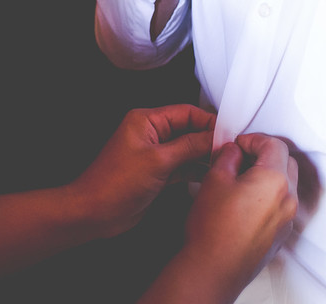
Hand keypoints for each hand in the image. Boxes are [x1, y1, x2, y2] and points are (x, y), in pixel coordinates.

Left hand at [68, 105, 214, 238]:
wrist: (95, 213)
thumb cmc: (114, 184)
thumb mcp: (158, 161)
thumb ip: (188, 147)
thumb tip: (213, 136)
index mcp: (146, 121)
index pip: (185, 112)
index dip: (208, 121)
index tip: (228, 131)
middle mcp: (150, 134)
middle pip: (188, 129)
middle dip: (208, 138)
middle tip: (229, 148)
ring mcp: (154, 154)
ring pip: (186, 149)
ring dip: (203, 155)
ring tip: (224, 162)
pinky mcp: (156, 173)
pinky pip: (181, 166)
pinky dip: (195, 169)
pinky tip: (209, 174)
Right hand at [182, 134, 298, 295]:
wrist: (214, 268)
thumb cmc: (213, 229)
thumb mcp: (215, 179)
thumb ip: (228, 157)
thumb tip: (233, 151)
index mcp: (275, 180)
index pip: (274, 145)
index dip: (254, 139)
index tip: (239, 144)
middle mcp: (288, 199)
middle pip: (286, 162)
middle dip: (265, 155)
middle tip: (242, 157)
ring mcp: (287, 219)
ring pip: (286, 184)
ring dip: (269, 175)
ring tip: (242, 180)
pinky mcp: (281, 234)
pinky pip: (282, 205)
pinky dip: (269, 196)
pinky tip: (245, 201)